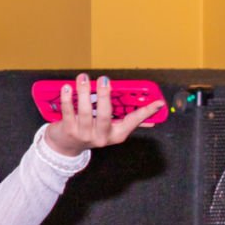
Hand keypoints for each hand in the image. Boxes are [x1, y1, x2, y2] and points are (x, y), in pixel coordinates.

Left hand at [42, 74, 163, 158]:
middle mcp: (101, 137)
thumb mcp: (110, 128)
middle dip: (104, 96)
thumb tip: (152, 110)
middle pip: (104, 116)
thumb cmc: (91, 131)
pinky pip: (68, 113)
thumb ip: (126, 119)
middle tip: (103, 79)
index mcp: (116, 135)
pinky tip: (67, 88)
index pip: (133, 122)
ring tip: (83, 77)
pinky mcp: (68, 132)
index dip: (146, 112)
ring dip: (83, 93)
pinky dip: (67, 100)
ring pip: (85, 113)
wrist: (66, 147)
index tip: (158, 102)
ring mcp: (84, 136)